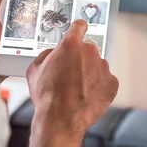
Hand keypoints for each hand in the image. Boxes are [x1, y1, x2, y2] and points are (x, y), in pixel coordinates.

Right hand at [27, 20, 118, 138]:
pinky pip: (106, 80)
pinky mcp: (112, 83)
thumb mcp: (34, 69)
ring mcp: (103, 67)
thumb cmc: (47, 96)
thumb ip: (46, 55)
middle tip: (71, 74)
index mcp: (71, 44)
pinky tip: (87, 96)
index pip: (79, 26)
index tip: (78, 32)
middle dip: (80, 58)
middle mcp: (90, 51)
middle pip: (87, 49)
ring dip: (90, 73)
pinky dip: (99, 87)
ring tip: (78, 90)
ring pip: (97, 65)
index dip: (77, 29)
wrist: (61, 120)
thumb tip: (53, 54)